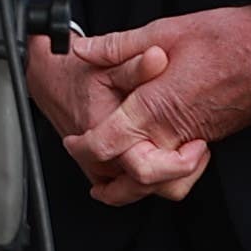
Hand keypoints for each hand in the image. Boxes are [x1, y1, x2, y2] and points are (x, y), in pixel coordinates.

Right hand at [26, 33, 201, 206]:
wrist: (52, 83)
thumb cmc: (79, 74)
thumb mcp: (109, 63)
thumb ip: (137, 63)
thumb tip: (158, 57)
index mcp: (104, 135)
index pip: (146, 170)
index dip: (179, 164)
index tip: (198, 145)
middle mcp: (99, 160)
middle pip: (150, 187)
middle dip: (181, 171)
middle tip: (198, 146)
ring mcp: (100, 171)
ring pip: (143, 192)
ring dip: (170, 177)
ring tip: (188, 150)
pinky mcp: (101, 174)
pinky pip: (132, 189)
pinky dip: (154, 180)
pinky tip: (168, 157)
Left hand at [57, 5, 250, 203]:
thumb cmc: (228, 38)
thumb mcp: (163, 31)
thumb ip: (117, 46)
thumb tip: (82, 49)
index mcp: (154, 106)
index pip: (106, 146)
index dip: (82, 149)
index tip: (73, 140)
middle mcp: (173, 132)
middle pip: (131, 181)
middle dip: (106, 182)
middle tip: (91, 165)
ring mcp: (195, 140)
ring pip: (160, 185)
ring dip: (137, 185)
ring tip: (117, 171)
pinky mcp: (212, 139)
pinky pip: (181, 172)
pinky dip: (164, 174)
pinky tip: (156, 152)